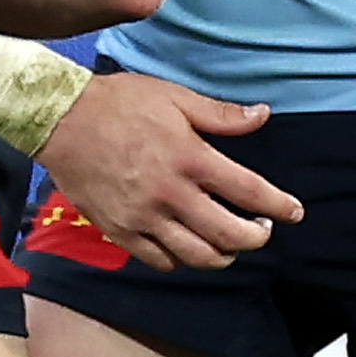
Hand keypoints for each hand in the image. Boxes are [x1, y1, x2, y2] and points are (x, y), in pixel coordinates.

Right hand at [36, 72, 305, 272]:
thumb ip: (220, 114)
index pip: (248, 191)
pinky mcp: (120, 231)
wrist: (60, 120)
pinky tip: (190, 248)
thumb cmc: (120, 102)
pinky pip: (159, 260)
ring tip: (232, 245)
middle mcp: (171, 194)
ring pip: (197, 255)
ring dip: (223, 255)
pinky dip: (182, 260)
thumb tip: (263, 115)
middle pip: (228, 234)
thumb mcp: (174, 96)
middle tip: (263, 230)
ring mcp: (144, 218)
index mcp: (190, 158)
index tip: (295, 212)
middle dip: (256, 237)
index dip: (278, 206)